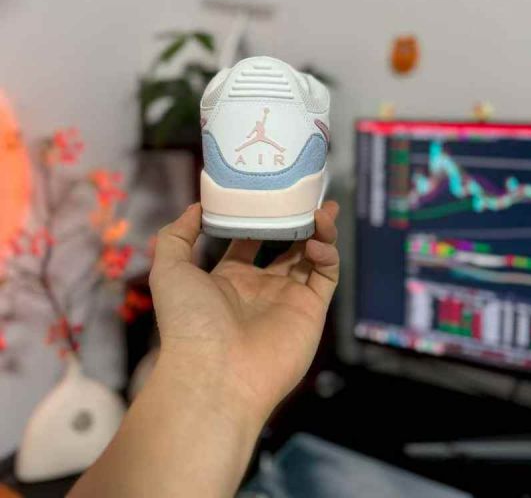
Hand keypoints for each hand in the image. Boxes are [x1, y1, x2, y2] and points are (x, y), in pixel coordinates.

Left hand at [150, 201, 339, 419]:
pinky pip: (326, 276)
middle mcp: (260, 288)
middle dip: (297, 222)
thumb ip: (177, 235)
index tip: (268, 193)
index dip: (259, 218)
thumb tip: (196, 207)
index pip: (249, 242)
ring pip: (310, 257)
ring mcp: (287, 299)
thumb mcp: (169, 269)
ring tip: (323, 209)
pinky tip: (317, 239)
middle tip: (308, 196)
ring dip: (319, 231)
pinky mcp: (311, 311)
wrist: (215, 372)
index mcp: (229, 278)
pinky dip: (327, 254)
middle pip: (285, 247)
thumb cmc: (189, 320)